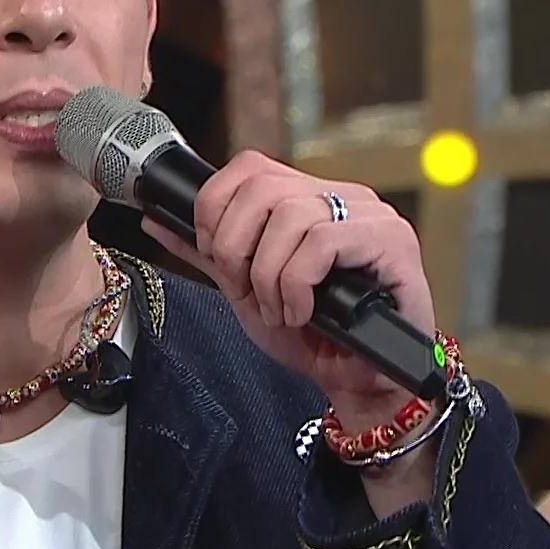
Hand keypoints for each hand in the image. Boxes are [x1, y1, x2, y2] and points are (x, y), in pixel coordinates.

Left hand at [141, 151, 436, 434]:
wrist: (360, 382)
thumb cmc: (313, 336)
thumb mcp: (246, 290)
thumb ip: (209, 253)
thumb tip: (157, 219)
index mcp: (308, 197)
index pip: (249, 166)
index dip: (217, 207)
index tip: (216, 255)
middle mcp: (341, 196)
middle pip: (262, 186)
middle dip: (236, 246)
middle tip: (246, 289)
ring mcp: (369, 215)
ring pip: (290, 216)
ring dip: (269, 275)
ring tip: (279, 309)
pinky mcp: (392, 240)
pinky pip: (323, 242)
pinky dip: (298, 284)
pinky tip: (302, 312)